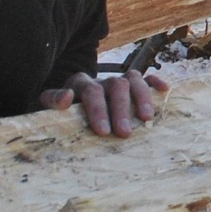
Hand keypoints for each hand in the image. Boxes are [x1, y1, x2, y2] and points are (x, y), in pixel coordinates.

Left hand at [40, 69, 167, 137]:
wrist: (69, 108)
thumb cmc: (60, 114)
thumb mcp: (46, 108)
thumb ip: (52, 101)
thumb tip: (67, 98)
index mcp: (80, 84)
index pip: (90, 91)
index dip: (97, 110)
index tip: (102, 131)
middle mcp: (101, 80)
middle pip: (115, 86)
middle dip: (121, 109)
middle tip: (124, 133)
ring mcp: (117, 82)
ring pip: (132, 79)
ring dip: (141, 97)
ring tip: (146, 119)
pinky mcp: (130, 86)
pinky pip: (145, 78)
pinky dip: (154, 82)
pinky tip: (164, 90)